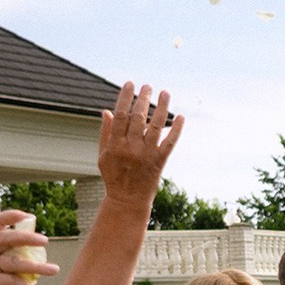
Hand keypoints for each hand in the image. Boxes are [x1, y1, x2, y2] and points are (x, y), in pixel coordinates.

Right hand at [0, 210, 52, 284]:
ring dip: (37, 267)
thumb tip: (39, 251)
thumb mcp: (1, 270)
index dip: (12, 216)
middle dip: (27, 237)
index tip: (30, 217)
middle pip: (5, 238)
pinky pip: (13, 282)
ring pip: (14, 262)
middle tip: (45, 240)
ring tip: (55, 270)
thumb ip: (13, 258)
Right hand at [96, 83, 183, 213]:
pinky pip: (170, 143)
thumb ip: (105, 133)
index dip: (126, 98)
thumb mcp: (103, 156)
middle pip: (138, 118)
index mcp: (115, 145)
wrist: (127, 200)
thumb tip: (107, 111)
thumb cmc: (114, 176)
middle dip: (143, 99)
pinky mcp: (159, 162)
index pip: (121, 115)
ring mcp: (146, 155)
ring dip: (162, 107)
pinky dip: (176, 129)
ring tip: (165, 93)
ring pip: (155, 126)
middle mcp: (131, 148)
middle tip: (147, 86)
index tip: (130, 84)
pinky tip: (181, 116)